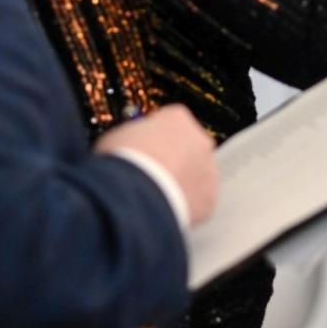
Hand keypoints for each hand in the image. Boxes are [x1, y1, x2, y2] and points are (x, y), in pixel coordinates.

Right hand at [96, 104, 217, 224]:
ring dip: (181, 184)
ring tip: (156, 197)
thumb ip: (132, 137)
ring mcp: (209, 169)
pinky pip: (198, 202)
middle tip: (151, 175)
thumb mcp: (117, 136)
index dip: (155, 138)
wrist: (134, 194)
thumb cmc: (122, 161)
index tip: (144, 148)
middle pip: (189, 147)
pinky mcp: (209, 198)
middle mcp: (200, 140)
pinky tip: (165, 210)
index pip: (171, 121)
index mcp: (177, 117)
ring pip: (196, 176)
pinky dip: (185, 207)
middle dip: (173, 160)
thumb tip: (129, 146)